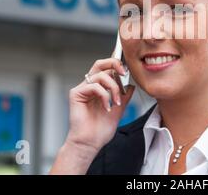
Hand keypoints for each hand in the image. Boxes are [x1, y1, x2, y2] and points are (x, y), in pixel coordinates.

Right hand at [50, 58, 134, 173]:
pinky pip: (93, 86)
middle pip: (100, 63)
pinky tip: (107, 107)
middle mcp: (90, 85)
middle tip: (124, 72)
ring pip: (100, 74)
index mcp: (99, 87)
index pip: (107, 69)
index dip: (117, 63)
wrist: (90, 143)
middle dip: (114, 64)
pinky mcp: (76, 94)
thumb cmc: (101, 129)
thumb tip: (131, 84)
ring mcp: (82, 89)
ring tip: (116, 102)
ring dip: (113, 87)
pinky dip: (104, 95)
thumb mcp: (119, 109)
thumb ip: (124, 95)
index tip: (128, 68)